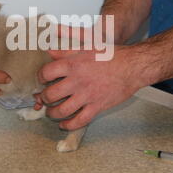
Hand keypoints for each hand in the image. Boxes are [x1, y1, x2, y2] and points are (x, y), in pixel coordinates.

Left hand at [35, 45, 156, 129]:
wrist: (132, 66)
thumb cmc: (111, 54)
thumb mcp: (86, 46)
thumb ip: (66, 50)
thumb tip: (49, 51)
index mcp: (73, 64)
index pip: (46, 73)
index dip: (40, 77)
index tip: (42, 79)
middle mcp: (77, 81)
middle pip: (50, 94)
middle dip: (44, 98)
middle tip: (43, 98)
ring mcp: (87, 96)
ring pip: (62, 110)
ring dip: (52, 113)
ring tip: (50, 112)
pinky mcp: (97, 107)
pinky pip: (79, 121)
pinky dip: (68, 125)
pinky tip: (64, 124)